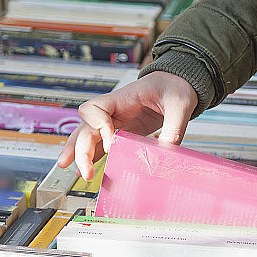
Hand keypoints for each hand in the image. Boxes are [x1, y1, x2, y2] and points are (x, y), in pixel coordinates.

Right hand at [57, 71, 197, 180]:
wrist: (177, 83)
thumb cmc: (174, 85)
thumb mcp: (180, 105)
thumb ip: (174, 128)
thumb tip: (168, 154)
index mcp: (123, 97)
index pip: (95, 108)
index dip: (99, 127)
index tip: (112, 143)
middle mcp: (114, 110)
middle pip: (87, 127)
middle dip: (82, 150)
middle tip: (86, 172)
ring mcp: (117, 121)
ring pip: (89, 136)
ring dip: (80, 154)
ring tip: (77, 173)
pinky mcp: (124, 131)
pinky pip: (103, 144)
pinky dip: (94, 156)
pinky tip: (90, 169)